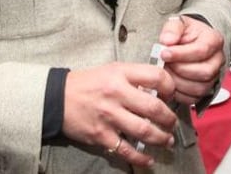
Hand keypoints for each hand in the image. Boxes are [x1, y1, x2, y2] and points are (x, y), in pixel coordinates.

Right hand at [62, 63, 176, 166]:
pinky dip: (140, 158)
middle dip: (169, 119)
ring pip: (144, 131)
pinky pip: (126, 150)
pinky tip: (149, 159)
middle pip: (154, 108)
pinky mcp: (101, 135)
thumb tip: (159, 89)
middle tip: (173, 123)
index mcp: (120, 74)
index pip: (156, 77)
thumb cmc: (88, 83)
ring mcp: (109, 116)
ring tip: (167, 140)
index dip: (170, 87)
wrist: (57, 98)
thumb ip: (134, 77)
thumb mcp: (111, 70)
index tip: (171, 95)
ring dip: (161, 138)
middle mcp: (116, 94)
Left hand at [158, 15, 225, 104]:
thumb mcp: (178, 23)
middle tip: (164, 64)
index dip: (181, 54)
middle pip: (204, 72)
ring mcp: (214, 76)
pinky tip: (170, 83)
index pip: (202, 50)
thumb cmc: (185, 33)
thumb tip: (167, 40)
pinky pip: (194, 99)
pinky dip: (179, 94)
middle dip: (179, 69)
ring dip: (178, 82)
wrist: (189, 42)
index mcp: (214, 40)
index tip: (164, 53)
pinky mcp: (206, 90)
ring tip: (166, 72)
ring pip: (200, 88)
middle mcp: (218, 60)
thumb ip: (172, 28)